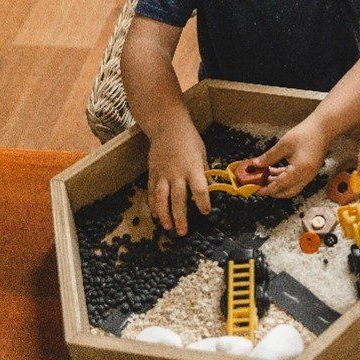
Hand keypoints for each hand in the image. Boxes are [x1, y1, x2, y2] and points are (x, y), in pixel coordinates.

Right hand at [147, 121, 209, 235]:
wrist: (168, 127)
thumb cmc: (189, 140)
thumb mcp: (202, 154)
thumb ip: (203, 173)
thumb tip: (209, 190)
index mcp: (193, 168)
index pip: (199, 189)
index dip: (203, 202)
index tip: (205, 213)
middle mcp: (177, 173)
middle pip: (178, 199)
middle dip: (180, 217)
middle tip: (183, 232)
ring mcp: (162, 174)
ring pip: (161, 198)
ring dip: (164, 215)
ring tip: (167, 227)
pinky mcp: (152, 173)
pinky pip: (151, 192)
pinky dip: (153, 205)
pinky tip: (156, 215)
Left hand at [254, 120, 330, 197]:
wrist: (323, 128)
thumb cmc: (305, 133)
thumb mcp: (283, 145)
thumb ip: (269, 157)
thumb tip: (256, 165)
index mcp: (299, 171)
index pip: (280, 185)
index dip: (267, 189)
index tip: (257, 191)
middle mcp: (306, 176)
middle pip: (287, 191)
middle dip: (273, 191)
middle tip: (260, 186)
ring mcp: (309, 174)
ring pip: (292, 187)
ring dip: (278, 184)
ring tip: (265, 178)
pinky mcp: (310, 170)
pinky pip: (296, 180)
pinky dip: (285, 178)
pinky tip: (274, 171)